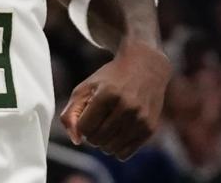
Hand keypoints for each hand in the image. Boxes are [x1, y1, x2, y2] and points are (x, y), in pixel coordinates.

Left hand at [60, 40, 170, 159]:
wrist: (145, 67)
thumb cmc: (110, 79)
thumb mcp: (85, 88)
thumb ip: (71, 113)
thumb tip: (75, 140)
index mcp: (107, 94)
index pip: (84, 128)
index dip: (81, 123)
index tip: (87, 114)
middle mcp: (126, 107)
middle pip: (97, 139)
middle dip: (92, 132)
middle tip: (98, 118)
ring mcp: (140, 119)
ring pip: (110, 148)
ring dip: (103, 142)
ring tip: (107, 125)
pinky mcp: (149, 128)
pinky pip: (124, 153)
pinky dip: (116, 148)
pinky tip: (118, 132)